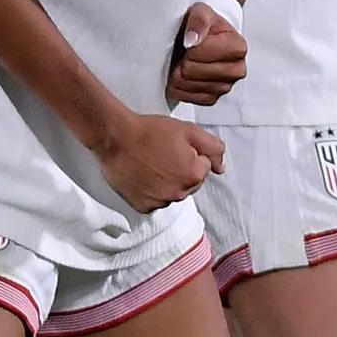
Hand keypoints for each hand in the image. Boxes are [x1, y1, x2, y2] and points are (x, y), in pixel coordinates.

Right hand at [94, 110, 223, 212]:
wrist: (115, 137)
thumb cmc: (149, 131)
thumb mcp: (188, 130)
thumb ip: (212, 147)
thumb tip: (221, 168)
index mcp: (194, 175)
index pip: (203, 167)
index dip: (191, 153)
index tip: (174, 146)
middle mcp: (179, 193)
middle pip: (190, 183)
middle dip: (181, 170)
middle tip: (162, 153)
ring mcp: (160, 201)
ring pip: (173, 193)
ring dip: (167, 182)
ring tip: (151, 163)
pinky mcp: (143, 206)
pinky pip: (155, 201)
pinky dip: (151, 191)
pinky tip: (143, 175)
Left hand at [166, 0, 246, 105]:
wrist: (206, 37)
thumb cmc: (205, 25)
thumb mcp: (202, 11)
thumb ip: (199, 20)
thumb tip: (192, 40)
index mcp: (238, 48)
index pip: (197, 53)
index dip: (188, 46)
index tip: (191, 40)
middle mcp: (237, 70)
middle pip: (191, 71)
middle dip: (183, 60)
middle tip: (185, 52)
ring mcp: (225, 87)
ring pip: (187, 85)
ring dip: (179, 73)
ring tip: (184, 61)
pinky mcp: (213, 98)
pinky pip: (188, 97)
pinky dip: (181, 87)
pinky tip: (184, 74)